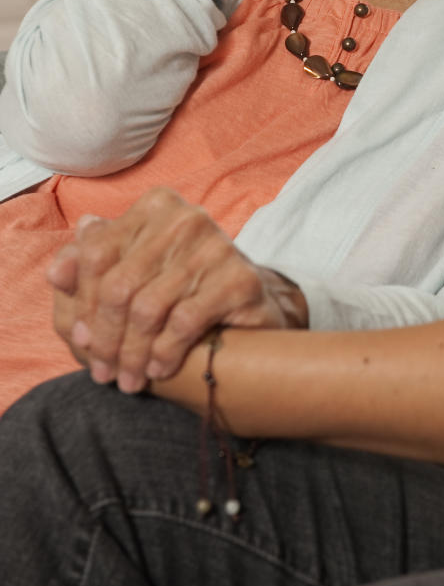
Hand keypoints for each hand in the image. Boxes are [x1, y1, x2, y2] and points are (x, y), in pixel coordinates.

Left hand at [47, 189, 307, 392]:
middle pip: (119, 286)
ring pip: (148, 310)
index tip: (80, 340)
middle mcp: (186, 218)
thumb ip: (88, 267)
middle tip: (103, 371)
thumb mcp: (128, 272)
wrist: (245, 305)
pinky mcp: (240, 279)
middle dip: (106, 338)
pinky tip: (159, 369)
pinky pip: (183, 323)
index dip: (82, 302)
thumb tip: (57, 271)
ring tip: (130, 379)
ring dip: (132, 354)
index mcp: (155, 206)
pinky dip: (164, 353)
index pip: (97, 253)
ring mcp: (216, 246)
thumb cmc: (176, 288)